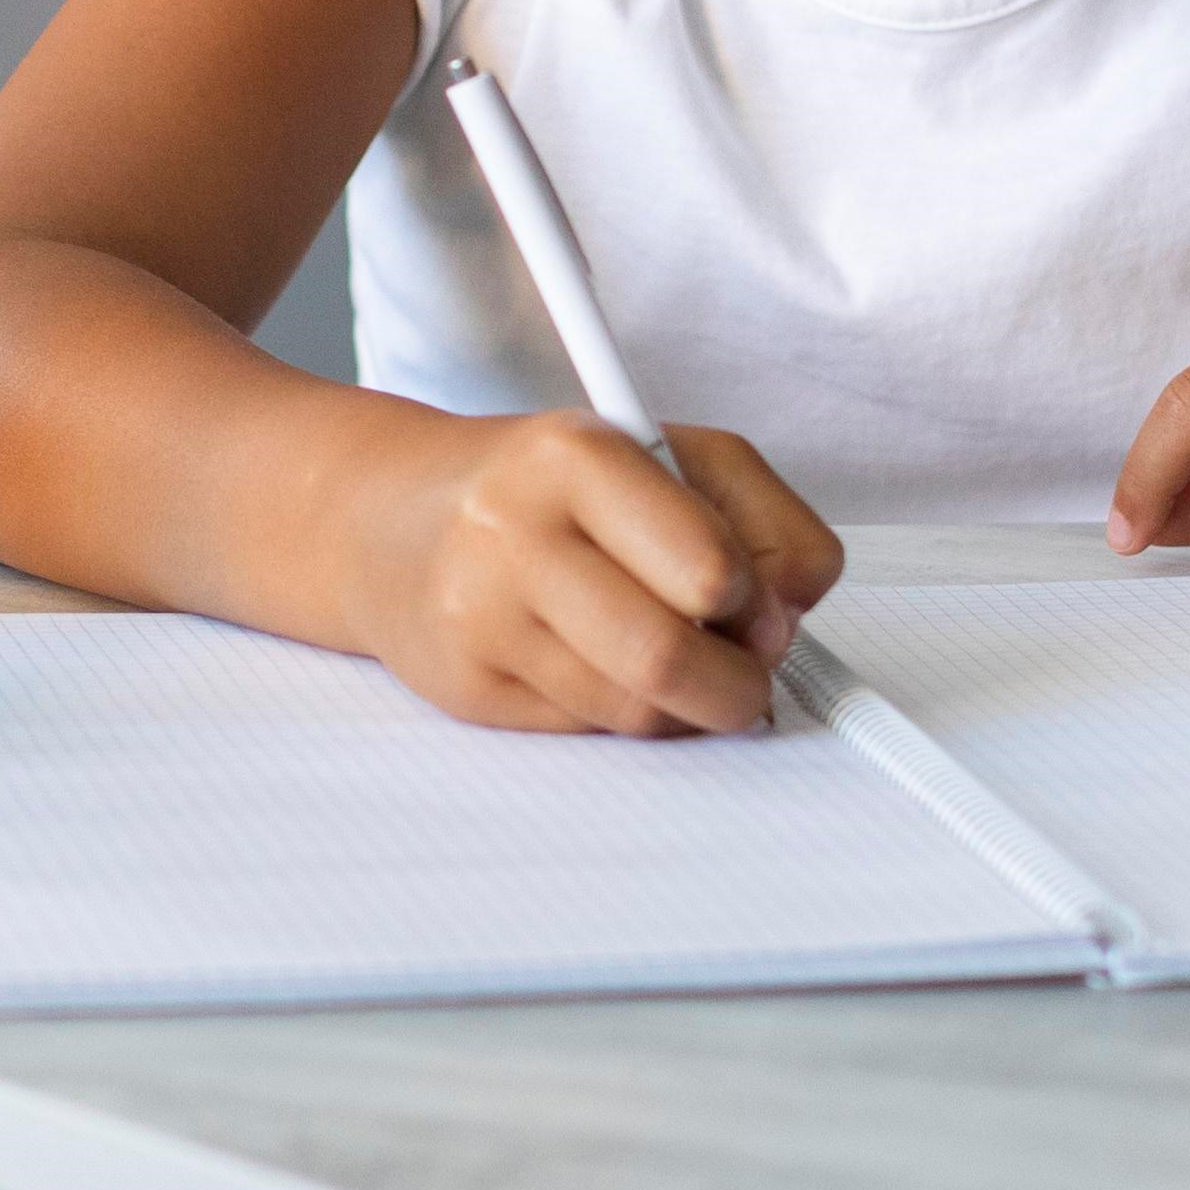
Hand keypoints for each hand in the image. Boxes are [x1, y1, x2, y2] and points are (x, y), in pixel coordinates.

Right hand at [356, 406, 843, 734]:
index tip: (765, 603)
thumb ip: (766, 519)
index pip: (707, 566)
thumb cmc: (556, 485)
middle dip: (736, 683)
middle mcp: (516, 531)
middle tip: (749, 670)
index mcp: (580, 455)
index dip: (758, 601)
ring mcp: (481, 616)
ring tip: (680, 658)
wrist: (398, 515)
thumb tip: (791, 614)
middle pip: (668, 657)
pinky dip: (627, 714)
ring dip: (687, 705)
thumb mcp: (675, 457)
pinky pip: (588, 734)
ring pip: (633, 712)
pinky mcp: (467, 690)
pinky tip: (611, 667)